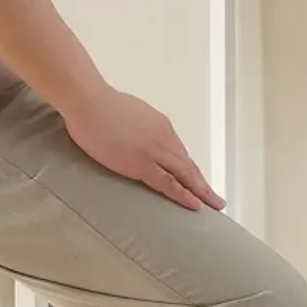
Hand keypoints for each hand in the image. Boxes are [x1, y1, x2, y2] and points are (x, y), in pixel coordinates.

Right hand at [63, 87, 224, 211]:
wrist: (89, 102)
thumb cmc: (99, 106)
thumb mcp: (129, 114)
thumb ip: (138, 128)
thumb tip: (135, 137)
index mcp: (161, 126)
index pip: (180, 153)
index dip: (190, 171)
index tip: (198, 182)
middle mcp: (164, 138)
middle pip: (189, 166)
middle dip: (204, 184)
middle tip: (217, 199)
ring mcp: (155, 151)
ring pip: (186, 175)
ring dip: (202, 192)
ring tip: (214, 205)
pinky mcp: (142, 164)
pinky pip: (169, 183)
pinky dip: (184, 195)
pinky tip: (195, 205)